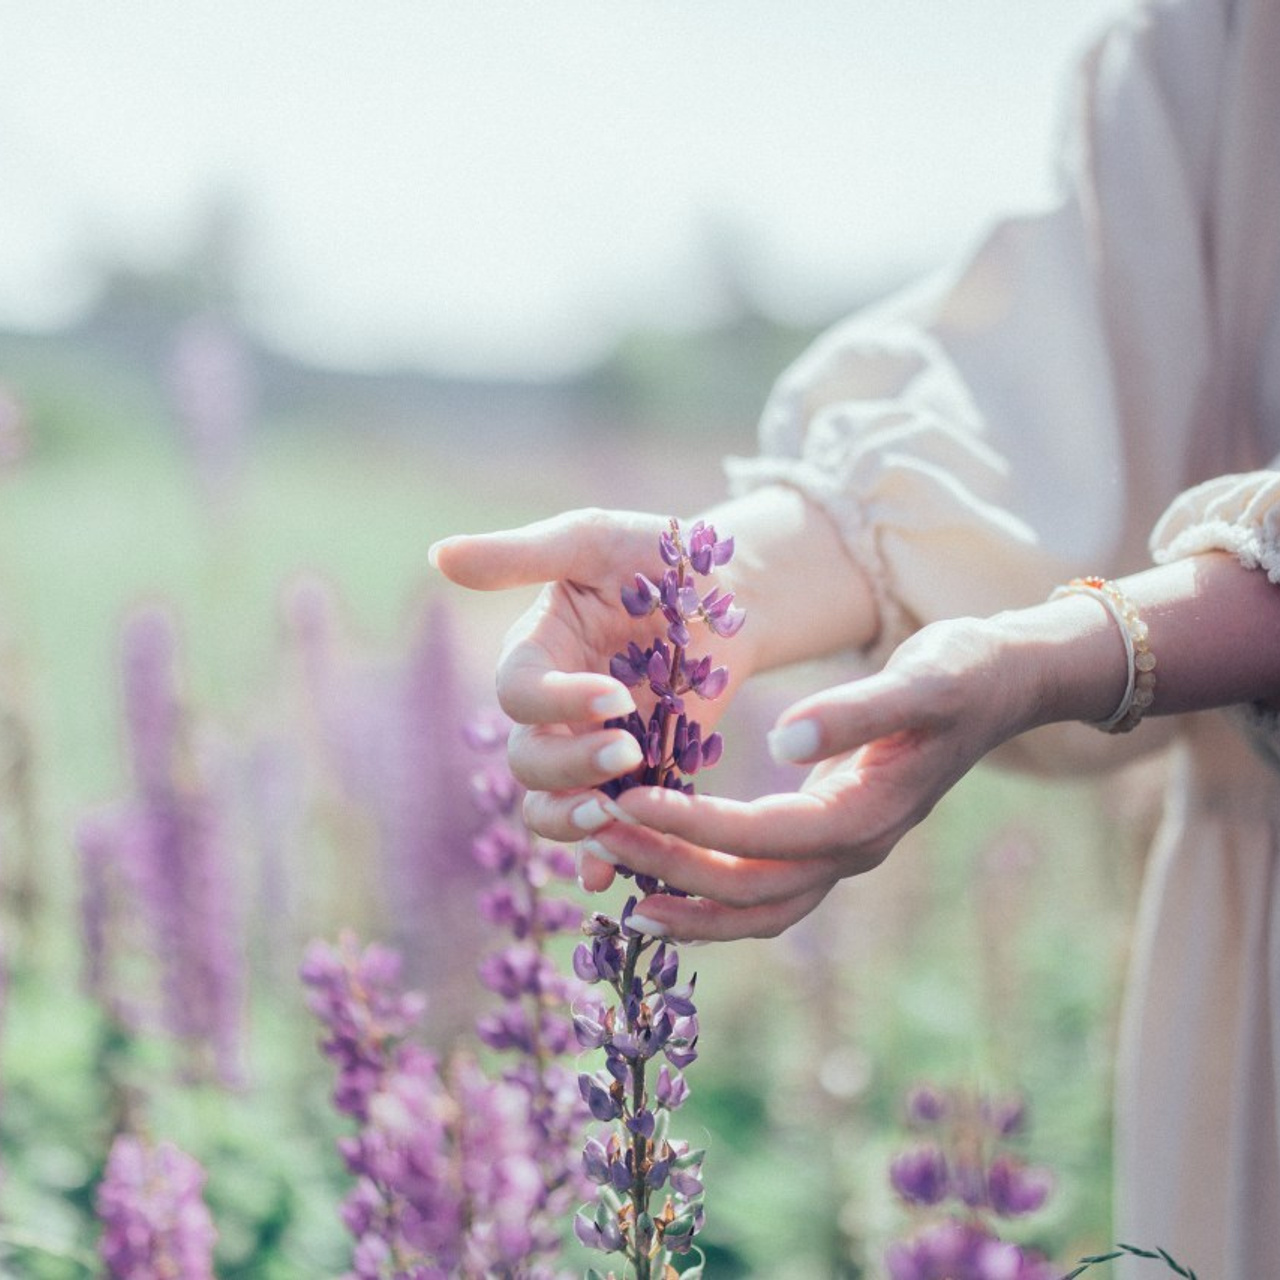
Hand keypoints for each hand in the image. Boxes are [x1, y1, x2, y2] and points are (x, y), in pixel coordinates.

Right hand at [430, 508, 752, 826]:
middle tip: (628, 752)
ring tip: (616, 818)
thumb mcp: (592, 542)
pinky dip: (604, 857)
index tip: (616, 697)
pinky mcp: (641, 779)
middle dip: (570, 767)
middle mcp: (555, 711)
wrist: (732, 591)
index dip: (558, 703)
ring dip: (573, 821)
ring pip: (551, 807)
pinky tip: (612, 875)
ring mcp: (593, 750)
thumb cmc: (656, 555)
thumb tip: (439, 555)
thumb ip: (521, 556)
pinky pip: (610, 829)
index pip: (520, 693)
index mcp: (537, 654)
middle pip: (529, 762)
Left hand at [569, 615, 1039, 940]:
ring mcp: (843, 853)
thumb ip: (855, 710)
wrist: (1002, 684)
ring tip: (611, 886)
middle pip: (749, 889)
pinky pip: (762, 892)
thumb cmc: (963, 671)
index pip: (764, 838)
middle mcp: (853, 850)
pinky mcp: (829, 840)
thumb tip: (784, 739)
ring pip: (754, 906)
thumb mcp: (922, 679)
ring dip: (682, 897)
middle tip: (594, 833)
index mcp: (868, 815)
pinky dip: (709, 899)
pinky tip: (658, 884)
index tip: (627, 802)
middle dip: (667, 867)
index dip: (693, 828)